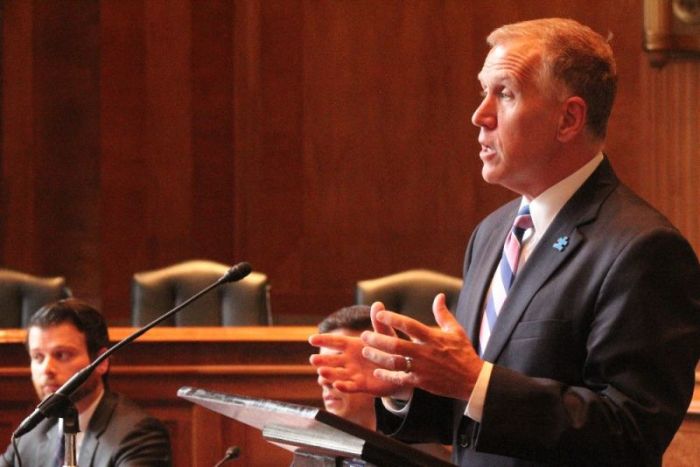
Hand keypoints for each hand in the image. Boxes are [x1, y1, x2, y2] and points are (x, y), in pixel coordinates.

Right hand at [309, 329, 405, 396]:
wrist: (402, 369)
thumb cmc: (391, 349)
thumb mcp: (386, 335)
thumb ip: (379, 323)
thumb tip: (377, 304)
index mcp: (352, 345)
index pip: (336, 342)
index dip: (324, 340)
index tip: (311, 339)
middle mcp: (350, 360)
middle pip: (333, 360)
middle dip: (323, 360)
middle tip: (312, 359)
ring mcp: (354, 373)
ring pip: (339, 374)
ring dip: (330, 373)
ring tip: (321, 371)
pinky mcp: (362, 385)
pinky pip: (351, 387)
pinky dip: (344, 387)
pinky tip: (337, 385)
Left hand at [361, 293, 482, 400]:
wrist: (472, 380)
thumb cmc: (463, 353)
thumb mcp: (456, 331)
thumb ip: (443, 313)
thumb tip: (439, 296)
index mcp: (433, 337)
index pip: (409, 325)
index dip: (393, 319)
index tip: (379, 314)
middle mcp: (425, 352)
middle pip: (397, 345)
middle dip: (378, 340)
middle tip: (364, 335)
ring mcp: (422, 368)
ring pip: (395, 363)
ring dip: (378, 357)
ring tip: (366, 352)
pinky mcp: (421, 382)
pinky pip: (400, 379)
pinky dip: (387, 376)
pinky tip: (376, 372)